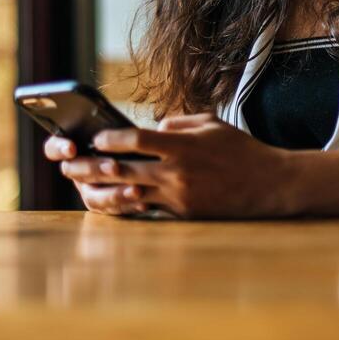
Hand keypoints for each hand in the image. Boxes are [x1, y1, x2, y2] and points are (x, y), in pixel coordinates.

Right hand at [44, 133, 150, 216]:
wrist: (159, 162)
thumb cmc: (141, 139)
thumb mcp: (136, 131)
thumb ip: (128, 131)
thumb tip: (156, 130)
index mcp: (75, 147)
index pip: (53, 148)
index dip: (58, 148)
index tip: (72, 147)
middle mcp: (79, 171)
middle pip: (74, 173)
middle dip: (93, 169)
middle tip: (114, 166)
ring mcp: (91, 190)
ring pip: (93, 197)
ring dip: (113, 193)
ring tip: (136, 189)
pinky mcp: (108, 206)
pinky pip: (113, 211)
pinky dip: (127, 206)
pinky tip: (144, 203)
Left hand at [52, 114, 300, 218]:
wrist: (270, 185)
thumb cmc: (241, 150)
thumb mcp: (210, 124)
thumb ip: (177, 124)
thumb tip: (151, 128)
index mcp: (182, 147)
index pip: (136, 140)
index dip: (110, 139)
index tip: (93, 137)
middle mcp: (177, 173)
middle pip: (123, 169)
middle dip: (91, 167)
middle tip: (68, 164)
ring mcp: (179, 198)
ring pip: (129, 194)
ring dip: (102, 189)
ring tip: (80, 186)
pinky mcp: (184, 215)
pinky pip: (148, 209)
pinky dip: (127, 205)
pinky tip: (109, 201)